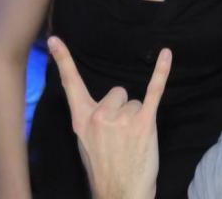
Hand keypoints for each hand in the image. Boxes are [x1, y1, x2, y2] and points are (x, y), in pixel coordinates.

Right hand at [48, 36, 170, 198]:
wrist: (121, 195)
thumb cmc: (105, 170)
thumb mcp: (86, 144)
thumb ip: (92, 120)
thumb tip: (103, 105)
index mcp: (82, 120)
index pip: (70, 84)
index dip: (63, 60)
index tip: (55, 38)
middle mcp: (99, 116)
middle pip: (118, 92)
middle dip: (123, 110)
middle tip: (122, 136)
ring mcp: (122, 118)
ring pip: (135, 101)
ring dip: (138, 117)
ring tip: (133, 141)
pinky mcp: (144, 122)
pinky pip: (154, 90)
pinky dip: (161, 71)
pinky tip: (166, 54)